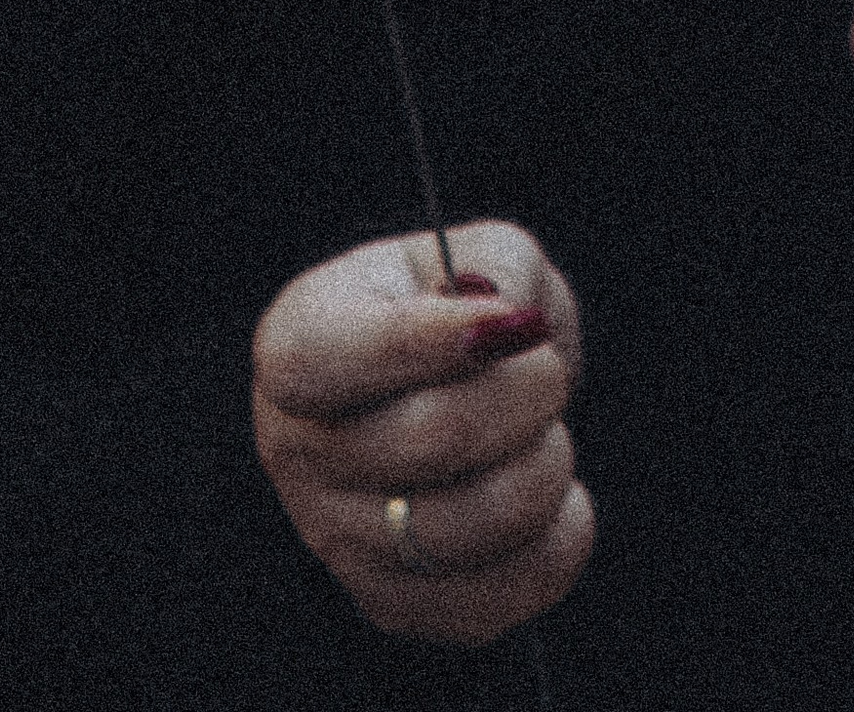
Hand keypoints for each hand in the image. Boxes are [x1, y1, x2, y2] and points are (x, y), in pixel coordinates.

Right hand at [252, 224, 592, 644]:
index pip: (327, 359)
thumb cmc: (457, 310)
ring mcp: (336, 538)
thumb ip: (496, 268)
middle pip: (431, 439)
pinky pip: (493, 598)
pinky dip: (554, 544)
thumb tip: (509, 323)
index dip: (429, 342)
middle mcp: (297, 449)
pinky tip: (555, 499)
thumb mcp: (475, 252)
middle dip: (528, 393)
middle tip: (549, 369)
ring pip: (468, 526)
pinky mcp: (390, 602)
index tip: (510, 323)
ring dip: (545, 469)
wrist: (445, 393)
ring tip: (548, 434)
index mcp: (297, 345)